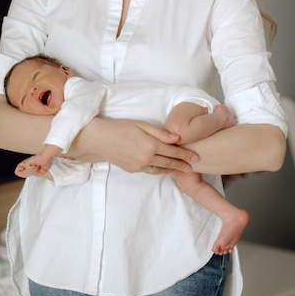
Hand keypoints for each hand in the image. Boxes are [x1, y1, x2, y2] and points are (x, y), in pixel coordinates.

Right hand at [70, 116, 198, 173]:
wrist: (100, 139)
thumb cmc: (120, 127)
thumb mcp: (141, 125)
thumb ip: (160, 133)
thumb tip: (177, 138)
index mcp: (151, 145)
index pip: (173, 151)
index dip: (186, 154)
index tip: (196, 157)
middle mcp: (147, 158)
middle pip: (170, 162)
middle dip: (183, 164)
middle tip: (194, 166)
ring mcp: (140, 165)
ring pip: (161, 169)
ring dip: (172, 170)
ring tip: (182, 170)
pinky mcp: (133, 170)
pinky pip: (150, 171)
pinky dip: (159, 170)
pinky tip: (164, 169)